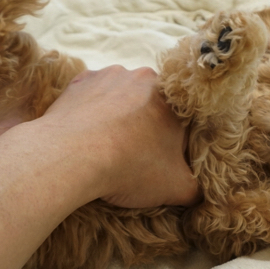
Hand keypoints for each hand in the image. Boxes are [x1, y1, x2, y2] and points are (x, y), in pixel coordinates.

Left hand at [36, 65, 200, 208]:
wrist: (71, 157)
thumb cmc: (130, 168)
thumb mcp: (176, 187)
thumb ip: (195, 189)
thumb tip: (198, 192)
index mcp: (172, 97)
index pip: (182, 118)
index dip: (175, 141)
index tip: (162, 159)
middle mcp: (142, 76)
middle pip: (150, 104)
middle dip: (146, 126)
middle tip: (135, 155)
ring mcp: (108, 76)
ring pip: (120, 97)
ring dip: (118, 116)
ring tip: (107, 147)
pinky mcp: (78, 83)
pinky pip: (90, 96)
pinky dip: (90, 112)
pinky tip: (86, 136)